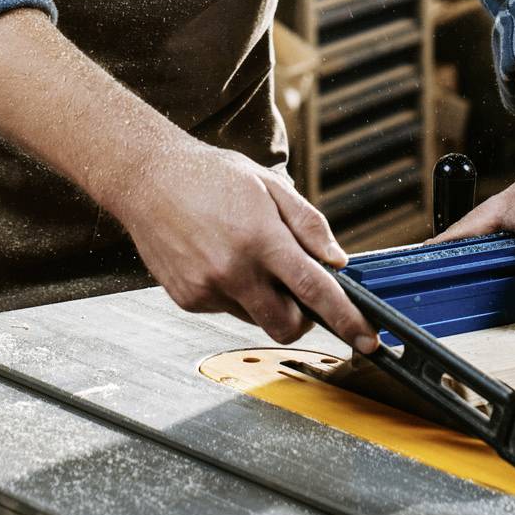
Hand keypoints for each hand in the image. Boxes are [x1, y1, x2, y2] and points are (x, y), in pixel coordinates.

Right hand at [99, 137, 378, 353]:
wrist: (147, 179)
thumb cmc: (209, 176)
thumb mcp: (269, 184)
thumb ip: (308, 224)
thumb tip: (336, 260)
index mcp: (261, 239)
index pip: (315, 291)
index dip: (347, 319)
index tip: (367, 339)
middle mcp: (234, 271)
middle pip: (286, 325)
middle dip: (302, 317)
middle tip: (296, 286)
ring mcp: (207, 289)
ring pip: (256, 319)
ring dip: (265, 300)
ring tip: (245, 256)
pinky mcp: (188, 300)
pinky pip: (227, 311)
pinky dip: (235, 295)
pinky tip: (219, 260)